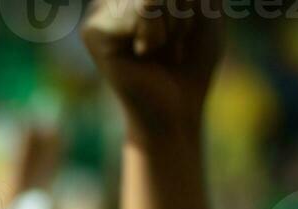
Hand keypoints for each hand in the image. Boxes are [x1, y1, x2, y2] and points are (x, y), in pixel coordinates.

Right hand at [83, 0, 224, 131]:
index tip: (183, 25)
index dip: (189, 1)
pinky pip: (143, 10)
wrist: (176, 109)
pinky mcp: (93, 31)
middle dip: (182, 10)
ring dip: (171, 25)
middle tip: (171, 42)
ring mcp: (98, 11)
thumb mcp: (205, 4)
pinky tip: (142, 56)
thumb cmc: (191, 59)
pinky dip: (156, 36)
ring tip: (157, 49)